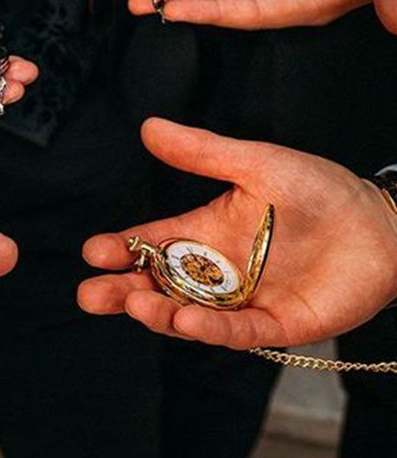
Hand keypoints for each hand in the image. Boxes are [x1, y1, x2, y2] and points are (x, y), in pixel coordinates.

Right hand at [79, 118, 396, 348]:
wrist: (381, 223)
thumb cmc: (317, 188)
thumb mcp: (254, 163)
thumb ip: (201, 153)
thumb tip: (148, 127)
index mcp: (204, 233)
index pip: (151, 244)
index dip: (120, 249)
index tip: (93, 250)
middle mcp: (215, 272)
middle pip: (158, 287)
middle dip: (123, 293)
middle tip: (91, 296)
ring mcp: (242, 301)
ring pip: (189, 314)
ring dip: (159, 313)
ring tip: (137, 305)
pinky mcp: (276, 323)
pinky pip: (237, 330)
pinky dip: (210, 328)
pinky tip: (185, 319)